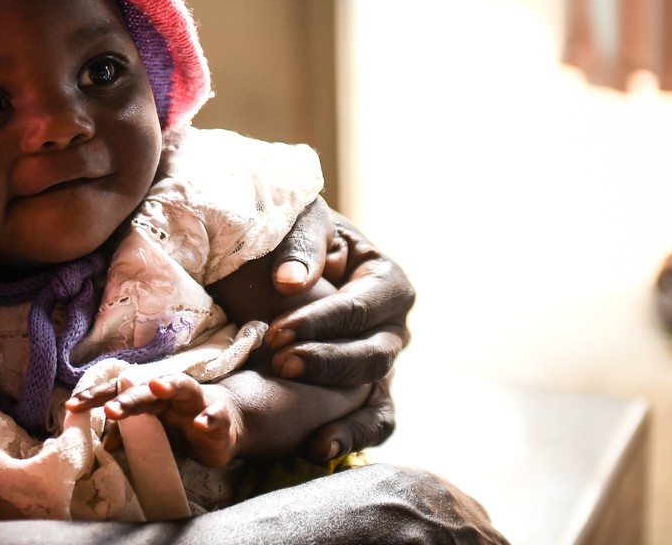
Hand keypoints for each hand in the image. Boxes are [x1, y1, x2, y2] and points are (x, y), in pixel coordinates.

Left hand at [89, 374, 240, 467]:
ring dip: (169, 385)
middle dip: (128, 397)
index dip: (95, 396)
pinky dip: (208, 418)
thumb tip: (104, 444)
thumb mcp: (152, 430)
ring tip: (156, 387)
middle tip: (111, 408)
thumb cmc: (181, 423)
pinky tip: (200, 423)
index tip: (72, 405)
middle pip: (146, 389)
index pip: (117, 391)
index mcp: (148, 396)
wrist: (227, 422)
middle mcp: (170, 393)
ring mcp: (196, 403)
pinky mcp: (219, 419)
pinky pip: (215, 416)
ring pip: (183, 386)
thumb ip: (128, 433)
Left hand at [265, 207, 411, 460]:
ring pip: (374, 391)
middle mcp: (394, 326)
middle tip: (279, 362)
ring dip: (335, 403)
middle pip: (372, 353)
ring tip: (298, 413)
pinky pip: (373, 421)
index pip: (362, 305)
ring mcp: (383, 363)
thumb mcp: (300, 224)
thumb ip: (299, 246)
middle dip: (325, 361)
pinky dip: (352, 437)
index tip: (277, 331)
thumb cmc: (296, 236)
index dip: (322, 321)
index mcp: (386, 280)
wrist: (285, 258)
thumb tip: (290, 283)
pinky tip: (317, 448)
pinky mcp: (367, 393)